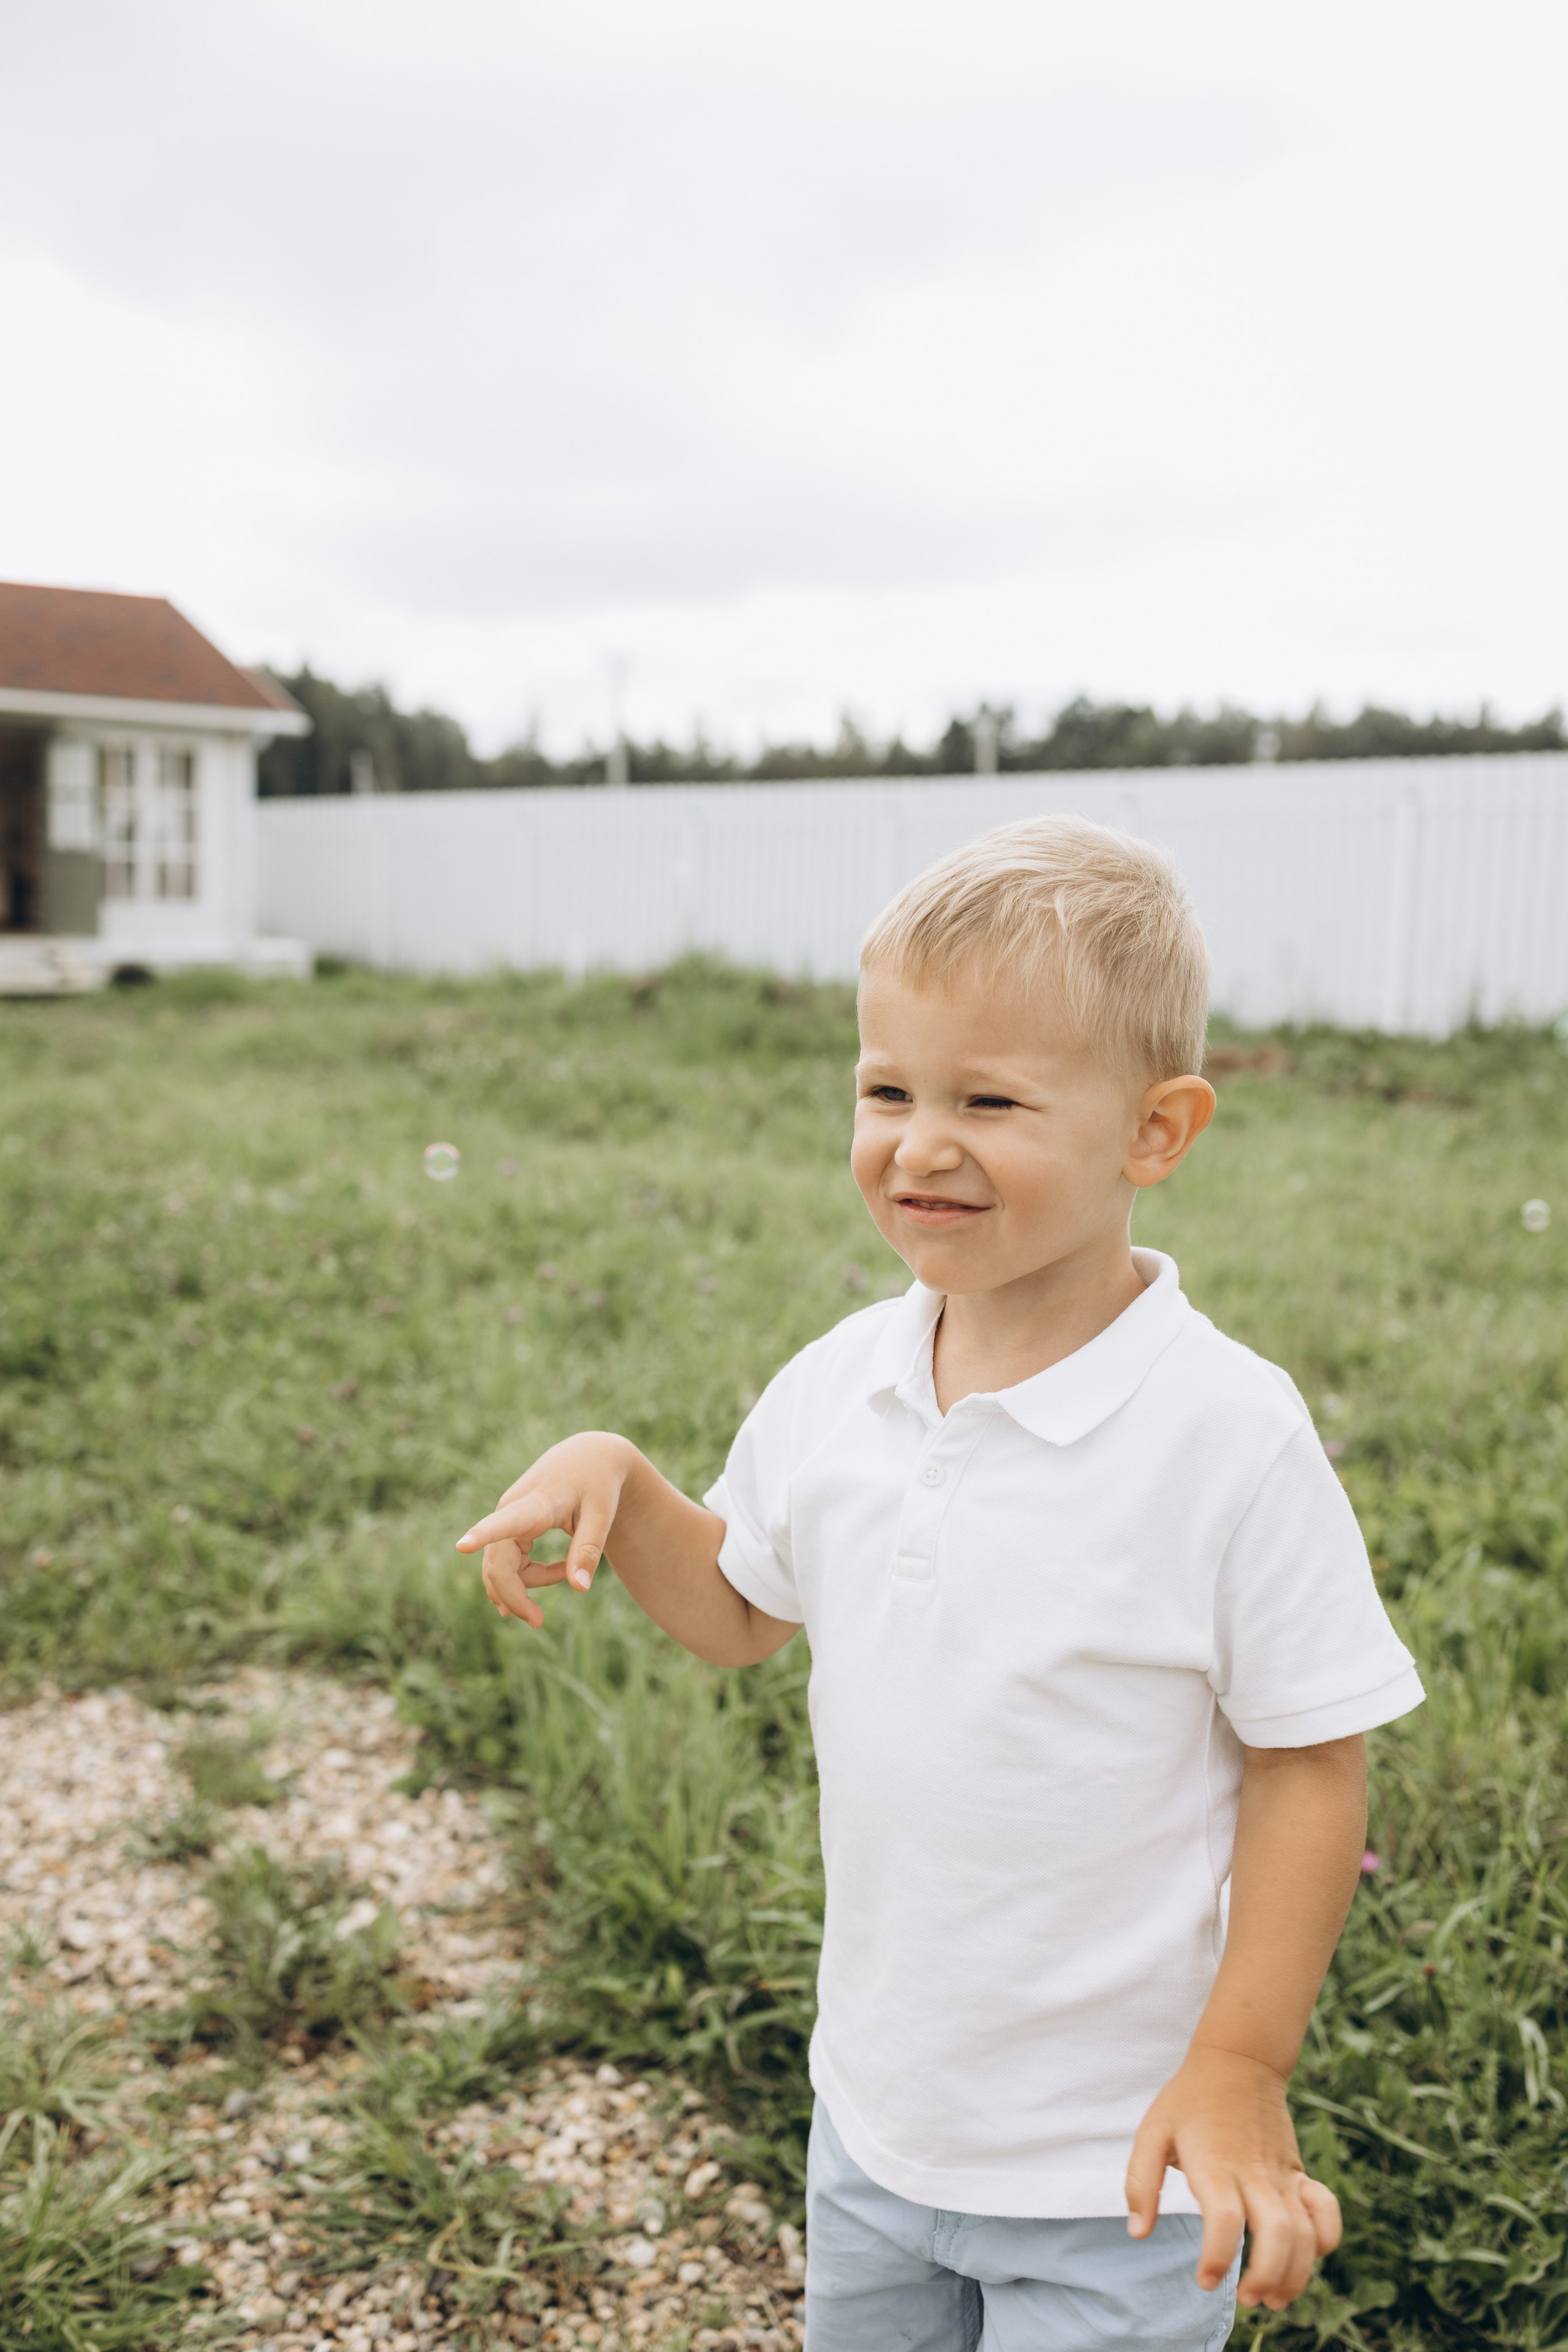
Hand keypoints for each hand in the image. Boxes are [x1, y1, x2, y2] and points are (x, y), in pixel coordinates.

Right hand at [456, 1432, 635, 1627]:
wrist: (588, 1458)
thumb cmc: (597, 1484)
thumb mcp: (601, 1515)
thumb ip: (588, 1551)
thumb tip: (579, 1589)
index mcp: (535, 1504)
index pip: (505, 1522)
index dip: (482, 1536)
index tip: (462, 1545)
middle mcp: (510, 1510)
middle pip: (498, 1564)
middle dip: (514, 1596)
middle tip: (538, 1622)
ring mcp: (506, 1518)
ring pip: (501, 1567)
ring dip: (525, 1586)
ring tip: (565, 1575)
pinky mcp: (509, 1525)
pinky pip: (508, 1562)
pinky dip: (528, 1576)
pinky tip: (557, 1573)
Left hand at [1125, 2048, 1340, 2310]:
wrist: (1238, 2061)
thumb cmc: (1189, 2100)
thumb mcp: (1152, 2131)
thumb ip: (1141, 2183)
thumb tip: (1138, 2232)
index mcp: (1214, 2165)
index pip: (1224, 2221)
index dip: (1218, 2257)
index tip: (1206, 2281)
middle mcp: (1253, 2173)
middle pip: (1276, 2234)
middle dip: (1268, 2277)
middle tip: (1249, 2299)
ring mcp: (1281, 2173)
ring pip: (1305, 2231)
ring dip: (1297, 2272)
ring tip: (1275, 2298)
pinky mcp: (1298, 2172)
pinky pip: (1325, 2208)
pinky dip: (1327, 2236)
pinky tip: (1311, 2256)